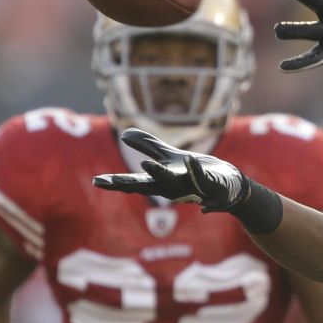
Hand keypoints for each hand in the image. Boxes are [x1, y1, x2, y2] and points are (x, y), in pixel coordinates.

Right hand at [94, 129, 251, 211]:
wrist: (226, 184)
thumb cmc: (194, 172)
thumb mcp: (168, 157)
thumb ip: (147, 146)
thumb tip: (124, 134)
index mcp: (160, 182)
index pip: (134, 182)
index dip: (116, 182)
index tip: (97, 181)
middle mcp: (172, 188)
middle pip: (147, 186)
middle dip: (128, 183)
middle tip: (108, 181)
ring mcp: (190, 188)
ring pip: (172, 183)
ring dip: (160, 174)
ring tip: (146, 164)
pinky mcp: (210, 185)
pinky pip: (201, 176)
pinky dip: (195, 169)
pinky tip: (190, 158)